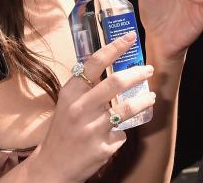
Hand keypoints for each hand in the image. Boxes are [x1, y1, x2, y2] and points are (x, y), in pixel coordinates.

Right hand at [24, 33, 155, 181]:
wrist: (52, 165)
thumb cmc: (63, 129)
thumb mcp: (68, 103)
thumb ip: (87, 87)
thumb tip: (116, 67)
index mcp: (70, 92)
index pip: (95, 63)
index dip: (115, 47)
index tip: (130, 37)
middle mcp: (80, 108)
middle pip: (116, 83)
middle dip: (138, 73)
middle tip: (148, 70)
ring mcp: (91, 129)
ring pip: (127, 109)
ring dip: (144, 101)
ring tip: (151, 97)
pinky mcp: (102, 148)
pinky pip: (122, 134)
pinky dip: (122, 131)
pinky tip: (116, 133)